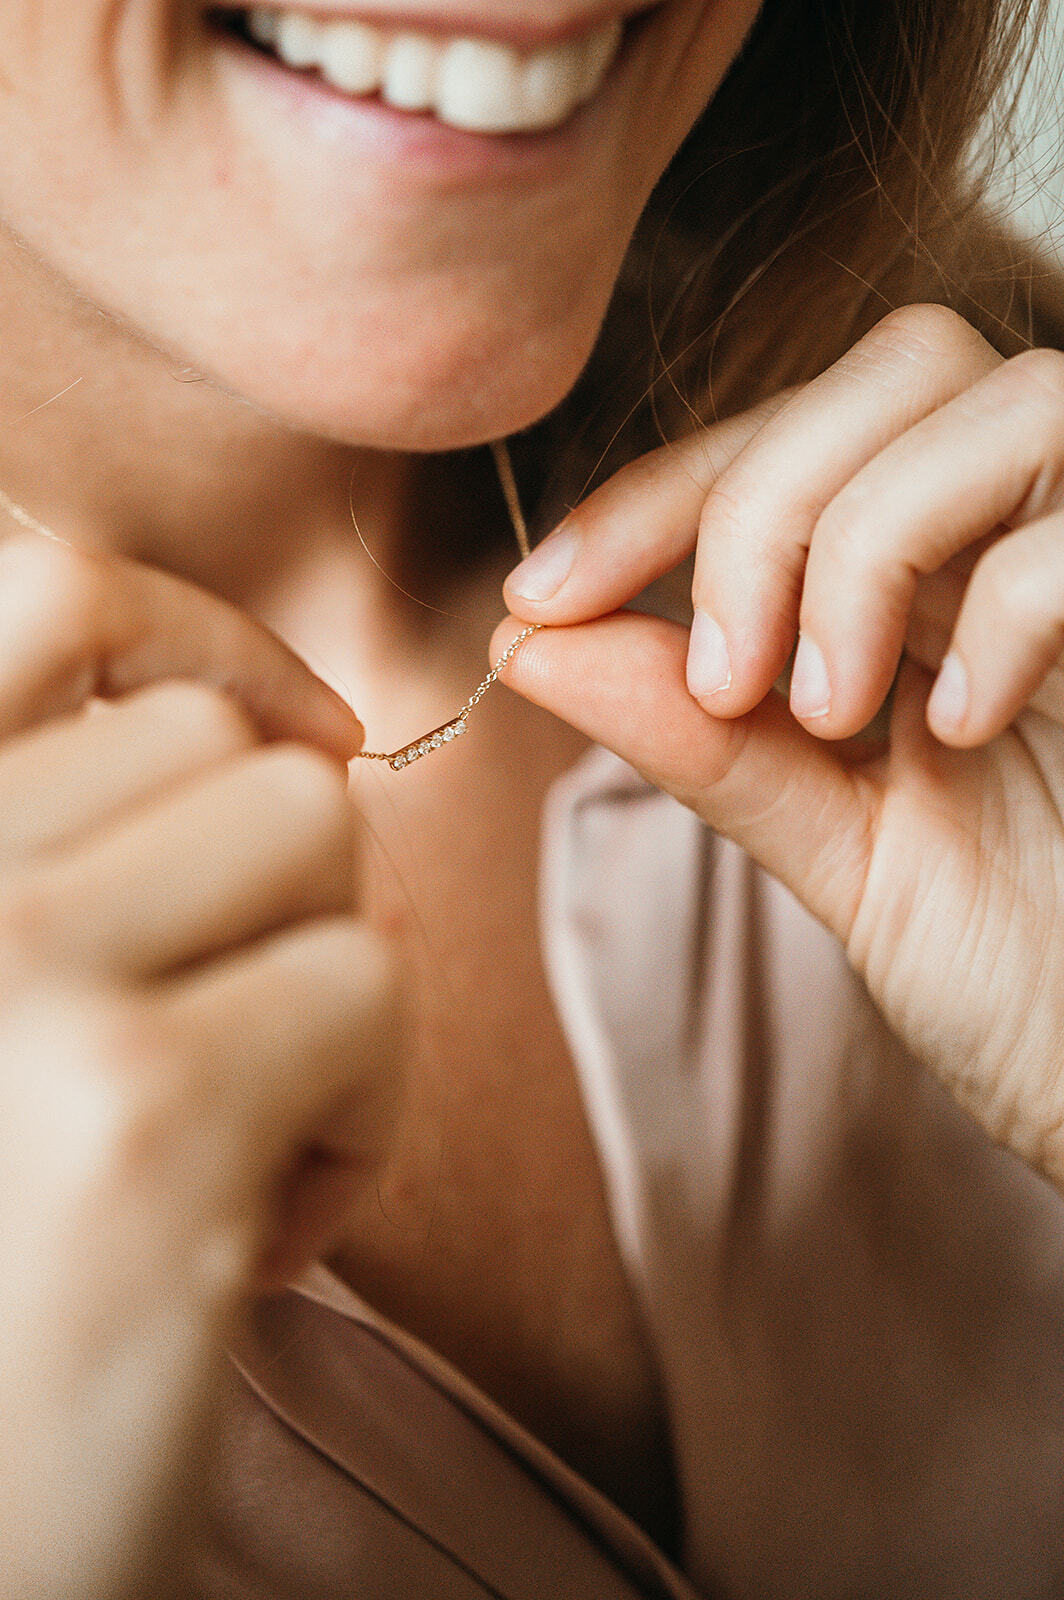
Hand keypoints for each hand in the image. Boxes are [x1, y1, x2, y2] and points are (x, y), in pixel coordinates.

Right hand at [0, 533, 399, 1599]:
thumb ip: (94, 841)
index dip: (206, 634)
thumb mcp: (6, 987)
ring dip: (328, 996)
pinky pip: (367, 990)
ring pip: (326, 848)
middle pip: (247, 752)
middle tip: (215, 1055)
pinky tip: (250, 1232)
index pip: (60, 592)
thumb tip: (308, 741)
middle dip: (289, 898)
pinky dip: (358, 1117)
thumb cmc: (5, 1242)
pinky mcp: (138, 1102)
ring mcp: (12, 963)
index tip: (299, 725)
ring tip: (232, 1135)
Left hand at [499, 303, 1063, 1189]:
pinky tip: (961, 725)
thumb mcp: (831, 846)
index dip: (650, 496)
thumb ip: (697, 740)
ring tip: (831, 711)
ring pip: (998, 398)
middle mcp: (1028, 538)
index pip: (786, 447)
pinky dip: (1007, 607)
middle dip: (763, 502)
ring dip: (868, 545)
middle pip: (896, 367)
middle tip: (727, 675)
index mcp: (937, 581)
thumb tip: (526, 640)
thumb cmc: (1019, 971)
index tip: (538, 598)